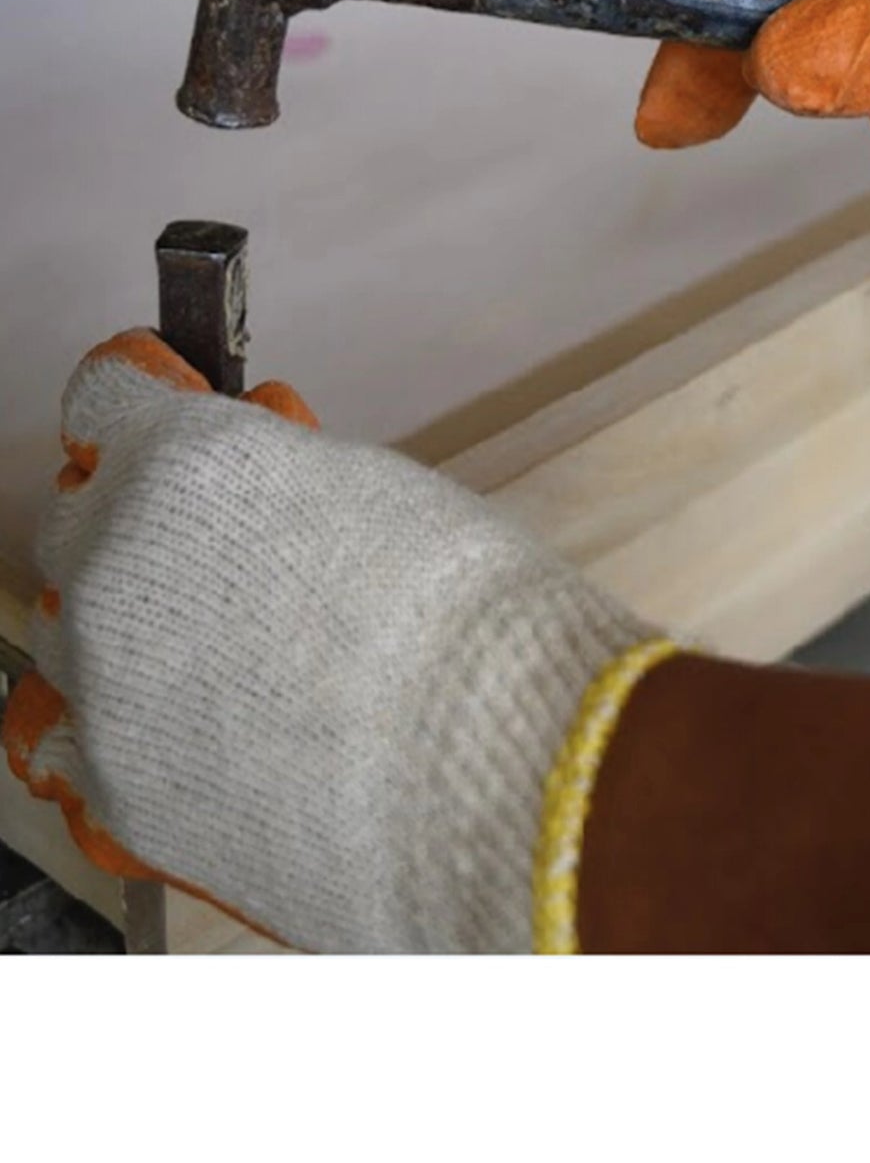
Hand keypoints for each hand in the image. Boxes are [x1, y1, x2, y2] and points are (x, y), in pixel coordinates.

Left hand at [3, 331, 652, 951]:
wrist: (486, 757)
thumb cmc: (460, 612)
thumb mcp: (373, 488)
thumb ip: (277, 476)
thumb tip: (251, 483)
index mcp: (181, 466)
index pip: (106, 395)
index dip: (149, 396)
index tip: (169, 401)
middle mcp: (115, 565)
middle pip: (80, 516)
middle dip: (144, 520)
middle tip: (230, 547)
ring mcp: (101, 685)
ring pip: (66, 634)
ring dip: (122, 629)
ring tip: (215, 650)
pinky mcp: (114, 789)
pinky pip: (76, 746)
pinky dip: (125, 733)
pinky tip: (195, 731)